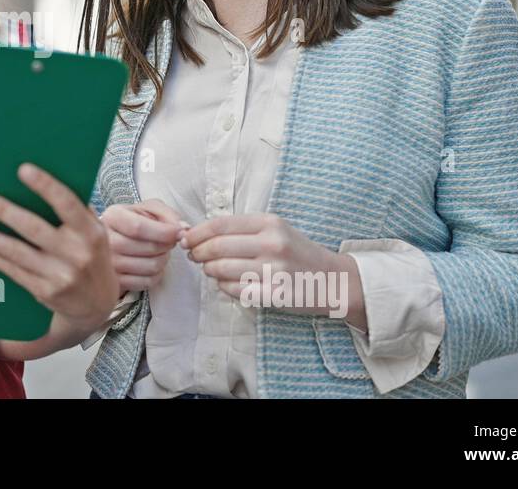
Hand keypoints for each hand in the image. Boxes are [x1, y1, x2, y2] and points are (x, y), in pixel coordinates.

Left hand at [0, 163, 118, 332]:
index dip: (46, 186)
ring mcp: (59, 276)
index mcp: (90, 232)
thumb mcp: (93, 232)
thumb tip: (41, 181)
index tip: (22, 169)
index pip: (67, 204)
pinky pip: (12, 270)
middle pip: (32, 228)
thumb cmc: (90, 255)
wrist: (96, 304)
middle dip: (2, 211)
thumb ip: (74, 210)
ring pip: (16, 252)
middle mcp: (76, 254)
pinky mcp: (44, 291)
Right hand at [100, 199, 186, 291]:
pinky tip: (152, 264)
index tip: (179, 232)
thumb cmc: (135, 223)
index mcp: (113, 217)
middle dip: (167, 245)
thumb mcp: (149, 209)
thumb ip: (167, 214)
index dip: (164, 231)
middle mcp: (106, 241)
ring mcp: (109, 264)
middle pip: (148, 248)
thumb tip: (184, 228)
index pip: (138, 227)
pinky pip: (148, 282)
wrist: (115, 240)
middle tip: (168, 242)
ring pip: (151, 266)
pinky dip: (158, 274)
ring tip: (160, 252)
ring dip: (164, 259)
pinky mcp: (116, 282)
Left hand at [181, 212, 363, 323]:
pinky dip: (224, 287)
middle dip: (197, 253)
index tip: (185, 239)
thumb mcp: (274, 229)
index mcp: (269, 223)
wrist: (332, 278)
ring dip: (209, 271)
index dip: (196, 233)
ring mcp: (274, 271)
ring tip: (211, 270)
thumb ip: (240, 229)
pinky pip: (235, 291)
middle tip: (193, 257)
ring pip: (221, 270)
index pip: (220, 225)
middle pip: (216, 248)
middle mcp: (271, 244)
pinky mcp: (275, 294)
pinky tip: (228, 283)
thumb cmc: (296, 251)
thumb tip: (196, 234)